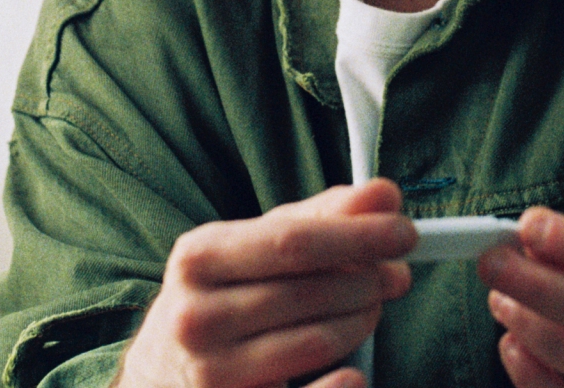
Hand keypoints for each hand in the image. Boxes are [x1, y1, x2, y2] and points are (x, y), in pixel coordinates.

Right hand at [114, 179, 415, 387]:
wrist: (160, 371)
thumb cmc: (221, 296)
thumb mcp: (254, 247)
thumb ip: (321, 217)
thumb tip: (385, 194)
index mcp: (199, 258)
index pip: (292, 241)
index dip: (358, 235)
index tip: (404, 232)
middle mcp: (195, 317)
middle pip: (309, 292)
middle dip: (368, 279)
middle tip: (394, 275)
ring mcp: (210, 373)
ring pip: (315, 342)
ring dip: (362, 321)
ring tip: (370, 308)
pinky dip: (341, 385)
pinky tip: (353, 371)